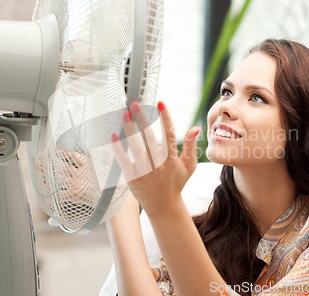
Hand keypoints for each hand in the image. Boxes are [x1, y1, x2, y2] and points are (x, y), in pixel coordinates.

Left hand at [111, 101, 200, 216]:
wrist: (164, 207)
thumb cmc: (176, 183)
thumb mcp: (190, 166)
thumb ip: (192, 146)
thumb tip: (195, 128)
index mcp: (172, 159)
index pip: (169, 133)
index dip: (165, 117)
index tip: (160, 102)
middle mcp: (158, 164)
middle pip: (149, 137)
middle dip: (142, 119)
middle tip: (134, 104)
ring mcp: (144, 171)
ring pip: (135, 146)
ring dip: (128, 129)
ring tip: (124, 114)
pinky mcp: (132, 177)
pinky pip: (123, 160)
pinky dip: (118, 148)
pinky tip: (114, 135)